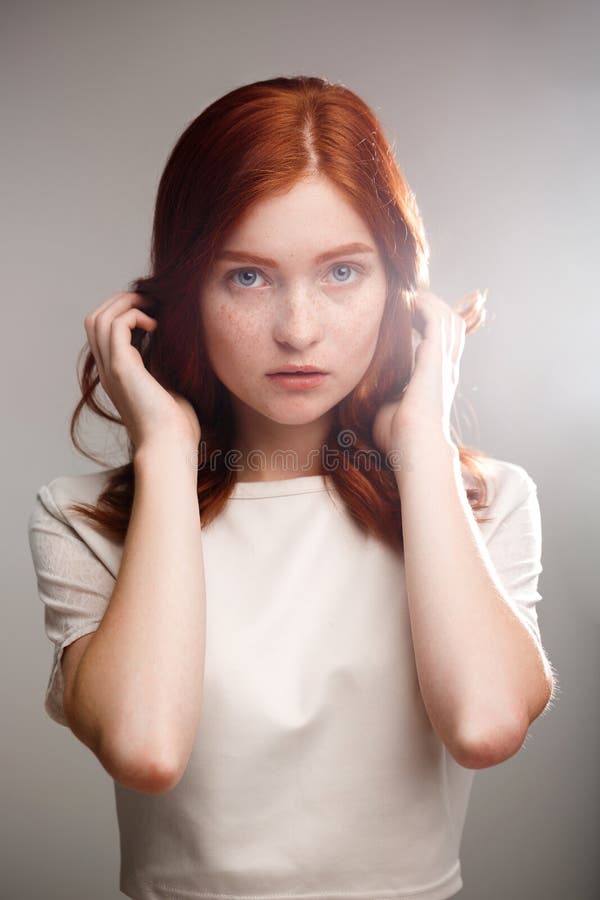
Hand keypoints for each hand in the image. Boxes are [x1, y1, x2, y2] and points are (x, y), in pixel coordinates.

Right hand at [84, 291, 201, 451]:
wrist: (169, 448)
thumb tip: (179, 349)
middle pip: (95, 320)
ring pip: (99, 318)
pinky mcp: (122, 368)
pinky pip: (116, 325)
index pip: (104, 333)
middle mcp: (108, 371)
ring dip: (125, 303)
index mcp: (116, 376)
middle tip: (149, 301)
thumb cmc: (176, 428)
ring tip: (152, 306)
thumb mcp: (170, 389)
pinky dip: (134, 315)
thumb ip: (165, 369)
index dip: (123, 313)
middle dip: (120, 302)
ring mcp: (112, 369)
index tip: (152, 311)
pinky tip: (155, 326)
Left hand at [372, 286, 485, 455]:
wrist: (413, 449)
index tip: (409, 314)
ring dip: (431, 304)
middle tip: (410, 298)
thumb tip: (365, 389)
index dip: (430, 325)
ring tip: (410, 295)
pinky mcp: (436, 359)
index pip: (442, 344)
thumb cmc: (400, 439)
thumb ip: (384, 394)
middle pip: (452, 325)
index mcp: (437, 381)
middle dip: (434, 307)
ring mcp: (444, 364)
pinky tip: (410, 300)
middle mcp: (446, 369)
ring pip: (449, 319)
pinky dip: (426, 306)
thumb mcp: (388, 409)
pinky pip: (437, 320)